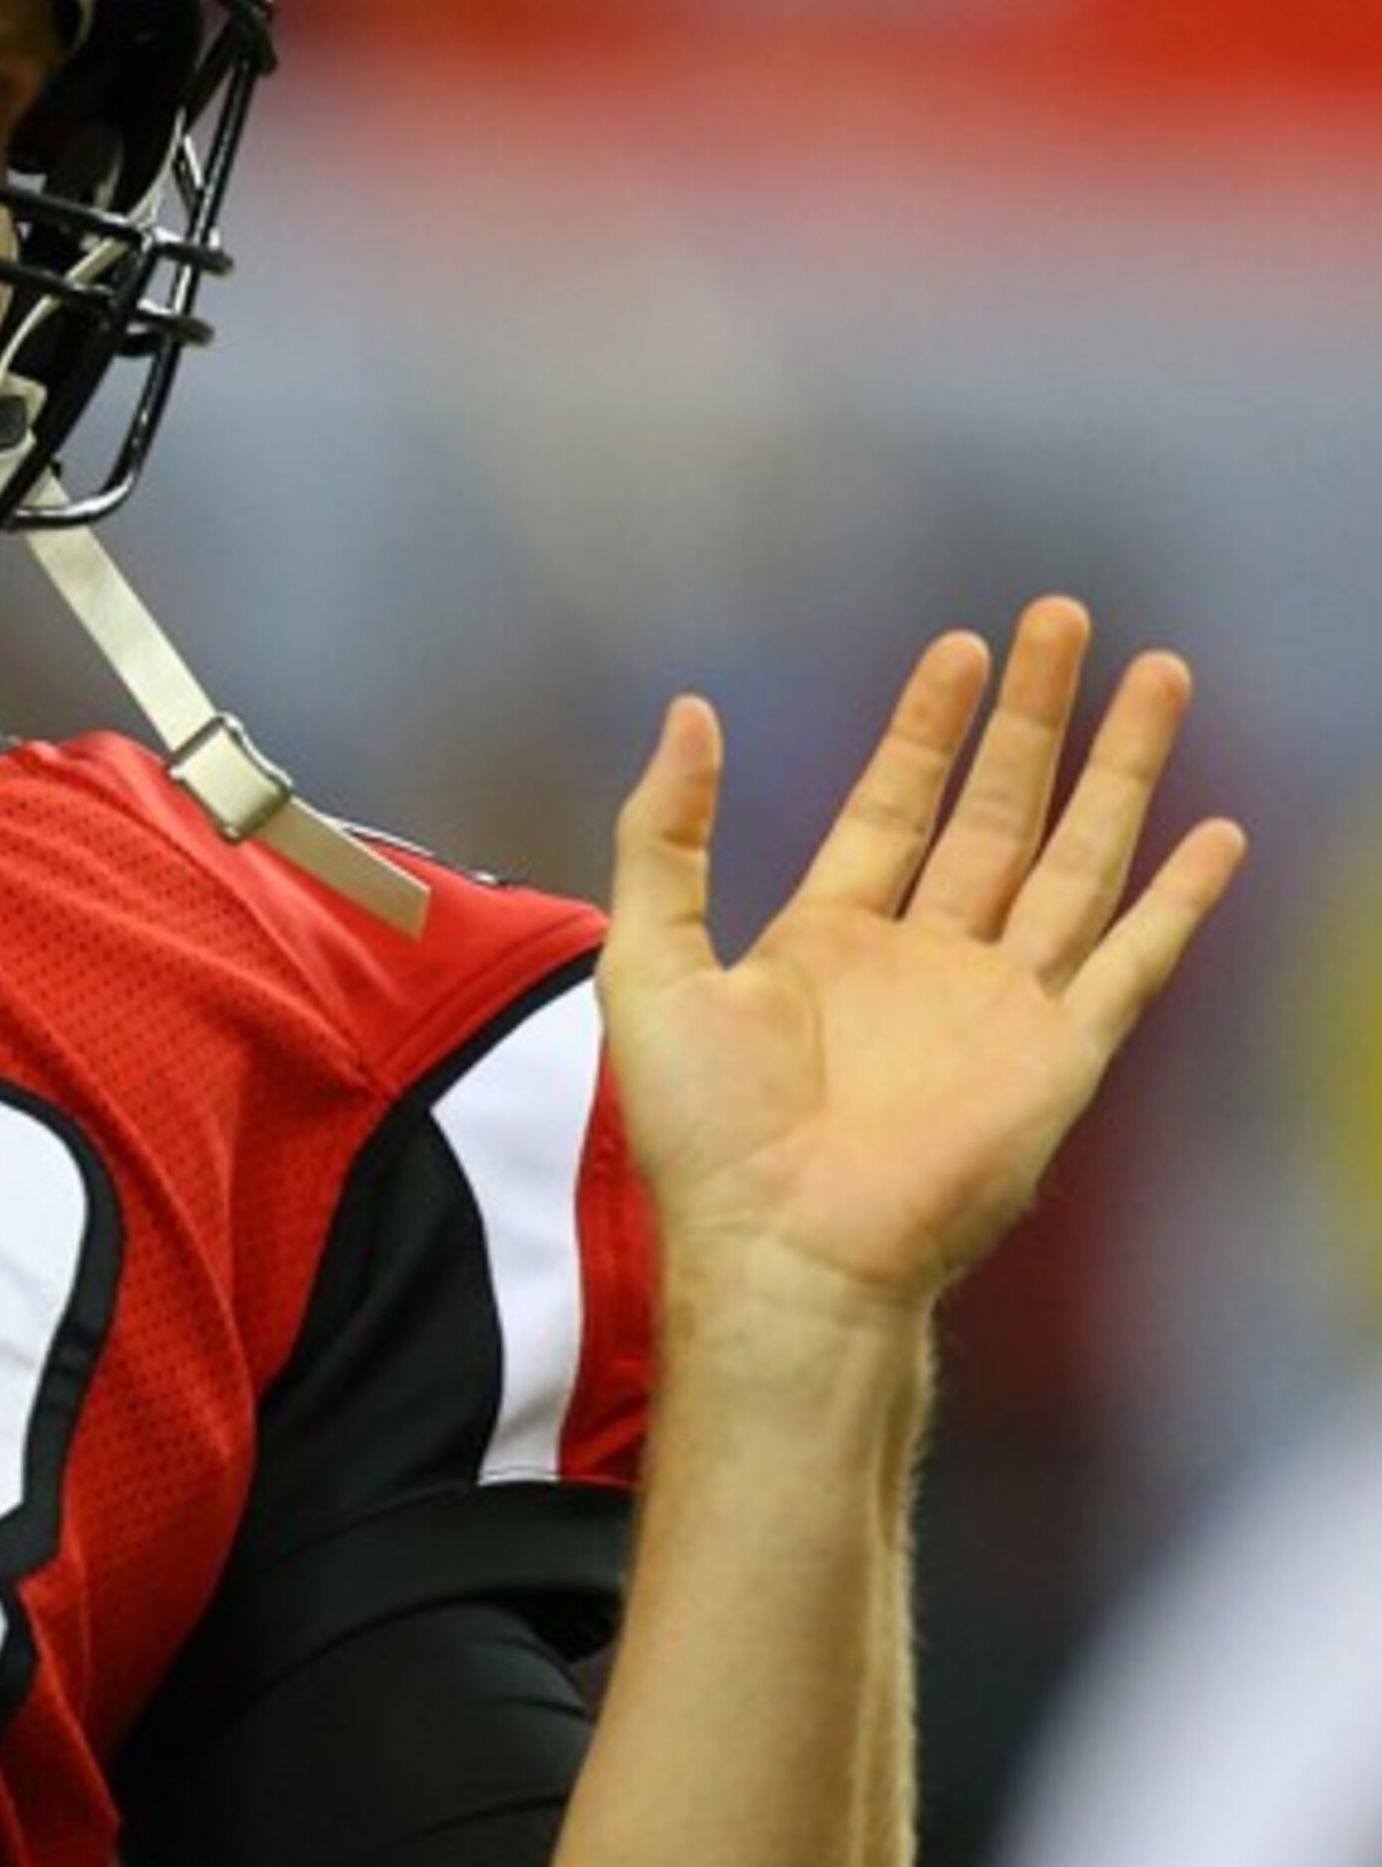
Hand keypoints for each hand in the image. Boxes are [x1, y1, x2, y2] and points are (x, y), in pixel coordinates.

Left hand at [598, 599, 1246, 1316]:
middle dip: (1035, 717)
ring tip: (1159, 675)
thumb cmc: (705, 1132)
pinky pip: (1131, 962)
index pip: (896, 802)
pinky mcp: (1058, 1058)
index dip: (929, 725)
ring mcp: (999, 1006)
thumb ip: (665, 836)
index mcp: (830, 938)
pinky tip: (1214, 833)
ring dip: (1120, 770)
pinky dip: (1177, 899)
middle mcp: (926, 962)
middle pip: (998, 809)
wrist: (782, 1249)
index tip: (961, 646)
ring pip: (1077, 859)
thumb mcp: (651, 958)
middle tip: (1066, 617)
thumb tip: (691, 711)